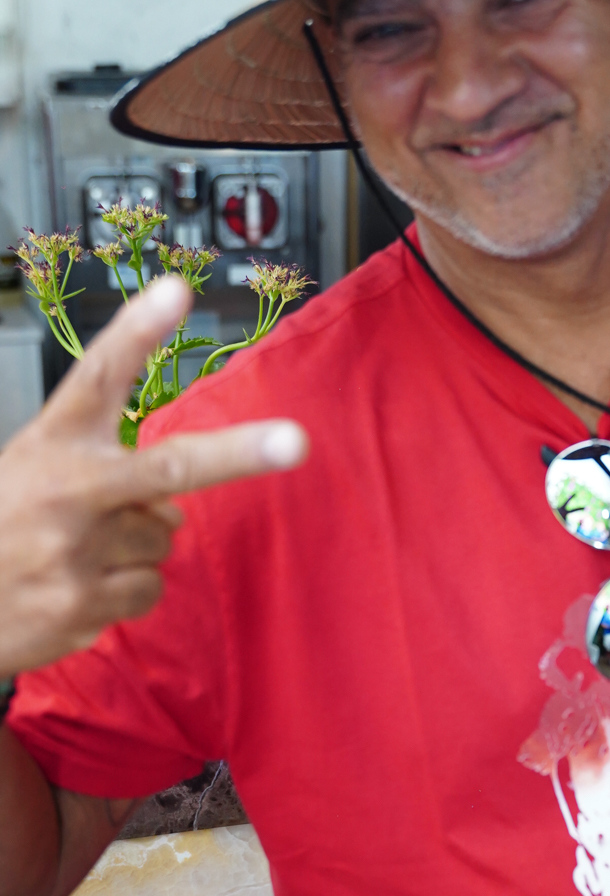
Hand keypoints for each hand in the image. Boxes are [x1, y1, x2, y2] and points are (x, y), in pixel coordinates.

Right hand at [0, 275, 306, 676]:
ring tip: (77, 553)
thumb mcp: (34, 470)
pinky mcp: (81, 605)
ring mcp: (75, 550)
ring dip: (136, 549)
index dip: (138, 332)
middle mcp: (66, 489)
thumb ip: (109, 475)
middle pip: (173, 465)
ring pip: (163, 540)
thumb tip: (176, 512)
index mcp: (52, 442)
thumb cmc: (0, 526)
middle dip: (241, 453)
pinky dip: (123, 591)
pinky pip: (147, 590)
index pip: (98, 375)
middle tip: (294, 442)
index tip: (176, 290)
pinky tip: (75, 588)